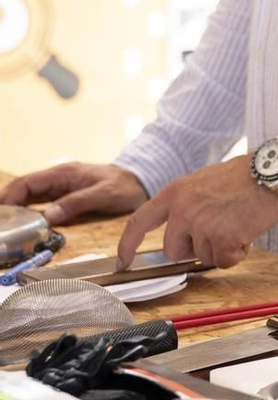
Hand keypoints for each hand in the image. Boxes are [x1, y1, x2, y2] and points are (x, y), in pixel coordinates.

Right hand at [0, 162, 147, 226]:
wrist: (141, 181)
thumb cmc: (124, 186)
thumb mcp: (103, 194)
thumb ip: (76, 202)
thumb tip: (48, 216)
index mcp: (63, 173)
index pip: (27, 183)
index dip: (9, 197)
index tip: (1, 214)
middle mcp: (58, 178)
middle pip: (23, 189)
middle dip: (7, 204)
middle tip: (1, 225)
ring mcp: (60, 187)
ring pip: (29, 196)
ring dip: (15, 209)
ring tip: (6, 227)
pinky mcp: (65, 196)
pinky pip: (40, 203)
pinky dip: (28, 212)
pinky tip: (23, 225)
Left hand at [116, 156, 277, 269]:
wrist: (273, 172)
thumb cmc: (245, 176)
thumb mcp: (203, 182)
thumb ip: (186, 206)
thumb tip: (181, 236)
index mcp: (176, 192)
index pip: (139, 222)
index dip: (127, 245)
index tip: (122, 261)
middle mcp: (183, 209)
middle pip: (173, 251)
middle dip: (193, 249)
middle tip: (218, 232)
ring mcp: (201, 224)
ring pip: (203, 257)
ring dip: (221, 248)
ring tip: (237, 223)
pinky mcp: (222, 238)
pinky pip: (223, 261)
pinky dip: (237, 253)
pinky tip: (247, 232)